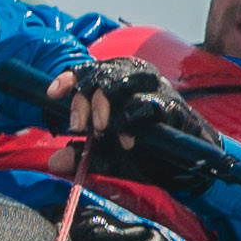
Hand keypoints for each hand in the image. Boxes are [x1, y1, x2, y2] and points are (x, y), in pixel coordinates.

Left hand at [46, 60, 220, 192]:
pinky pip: (152, 104)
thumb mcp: (110, 158)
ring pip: (129, 76)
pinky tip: (125, 138)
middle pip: (107, 71)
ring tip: (100, 127)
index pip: (92, 70)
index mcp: (120, 86)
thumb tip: (53, 162)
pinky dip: (134, 120)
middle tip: (78, 126)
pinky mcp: (175, 108)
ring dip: (108, 101)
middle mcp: (139, 81)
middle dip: (87, 95)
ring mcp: (159, 91)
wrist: (188, 170)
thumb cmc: (148, 154)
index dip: (71, 77)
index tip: (52, 94)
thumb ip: (84, 157)